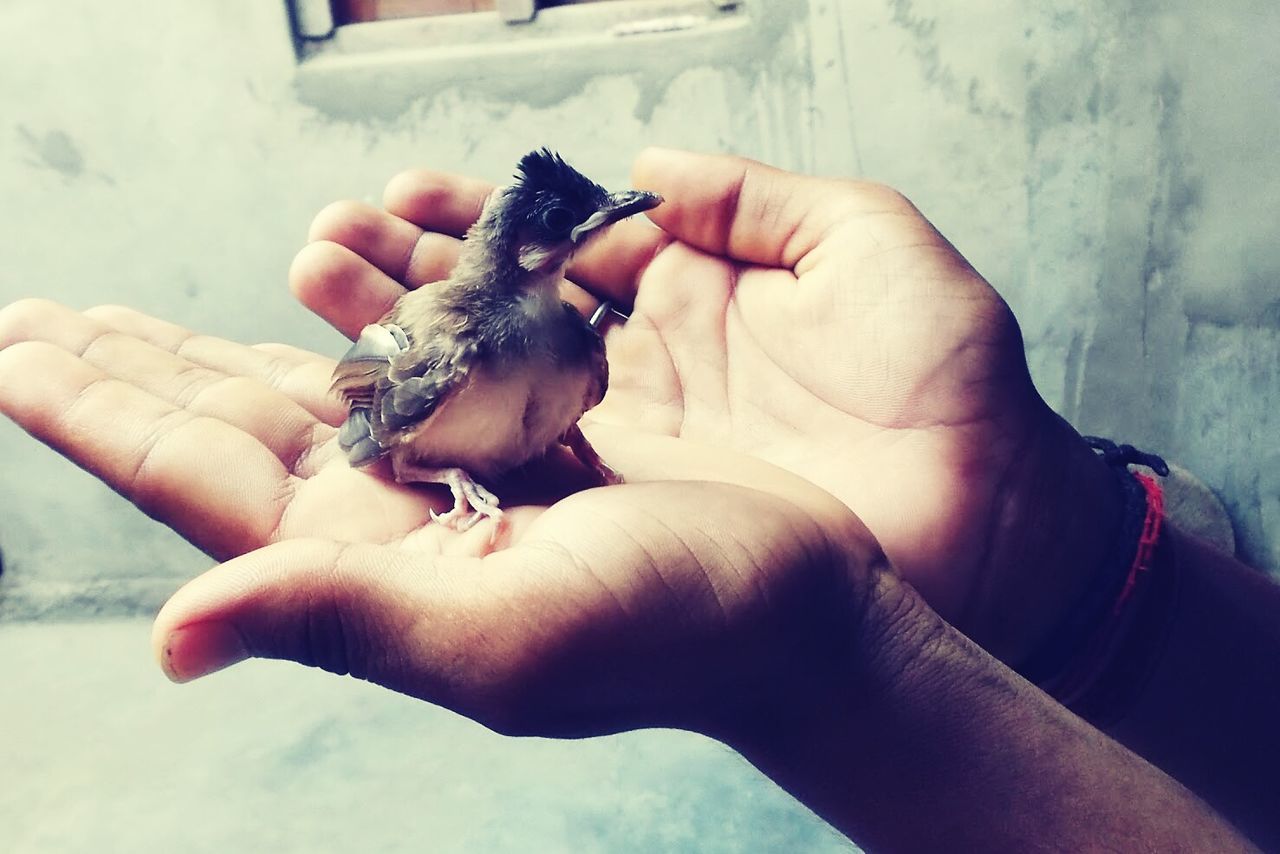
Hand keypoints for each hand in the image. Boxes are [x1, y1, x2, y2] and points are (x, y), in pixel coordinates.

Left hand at [0, 298, 897, 741]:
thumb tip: (172, 641)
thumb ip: (340, 621)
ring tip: (146, 306)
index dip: (98, 419)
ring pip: (313, 391)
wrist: (798, 607)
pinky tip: (325, 290)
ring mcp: (459, 478)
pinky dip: (365, 316)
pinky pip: (420, 362)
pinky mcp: (525, 437)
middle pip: (230, 433)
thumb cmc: (671, 631)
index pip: (197, 485)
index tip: (12, 355)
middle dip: (134, 374)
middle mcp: (395, 523)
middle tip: (40, 318)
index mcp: (367, 567)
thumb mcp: (503, 638)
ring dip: (224, 344)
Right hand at [293, 148, 1119, 662]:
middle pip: (502, 308)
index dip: (481, 214)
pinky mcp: (628, 509)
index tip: (406, 188)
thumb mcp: (866, 246)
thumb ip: (754, 198)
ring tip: (319, 293)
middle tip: (327, 240)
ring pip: (492, 381)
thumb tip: (647, 165)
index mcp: (691, 290)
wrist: (990, 522)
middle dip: (411, 270)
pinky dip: (449, 430)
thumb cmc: (947, 380)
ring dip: (405, 340)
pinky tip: (380, 397)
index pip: (558, 241)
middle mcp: (640, 362)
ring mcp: (626, 439)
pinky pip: (521, 462)